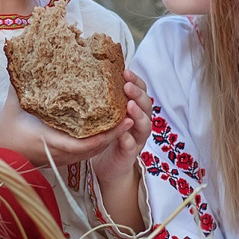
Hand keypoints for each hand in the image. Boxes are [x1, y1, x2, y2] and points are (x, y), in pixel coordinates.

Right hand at [0, 83, 131, 167]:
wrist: (2, 154)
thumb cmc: (7, 130)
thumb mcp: (14, 105)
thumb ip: (23, 85)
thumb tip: (29, 61)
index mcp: (50, 140)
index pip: (82, 144)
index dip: (103, 136)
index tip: (120, 122)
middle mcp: (60, 153)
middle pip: (94, 149)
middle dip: (114, 135)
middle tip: (131, 119)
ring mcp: (63, 159)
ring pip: (93, 152)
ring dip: (110, 139)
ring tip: (127, 121)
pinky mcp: (64, 159)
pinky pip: (87, 153)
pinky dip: (100, 142)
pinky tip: (110, 130)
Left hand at [90, 70, 151, 184]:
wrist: (108, 166)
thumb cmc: (107, 136)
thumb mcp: (107, 115)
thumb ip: (106, 100)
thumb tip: (91, 75)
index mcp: (136, 110)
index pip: (141, 92)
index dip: (136, 81)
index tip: (125, 71)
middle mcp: (140, 123)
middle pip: (147, 106)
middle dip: (138, 94)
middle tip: (127, 86)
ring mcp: (137, 138)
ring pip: (144, 125)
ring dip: (138, 114)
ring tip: (130, 106)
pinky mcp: (130, 153)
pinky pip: (132, 145)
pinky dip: (128, 138)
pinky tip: (122, 133)